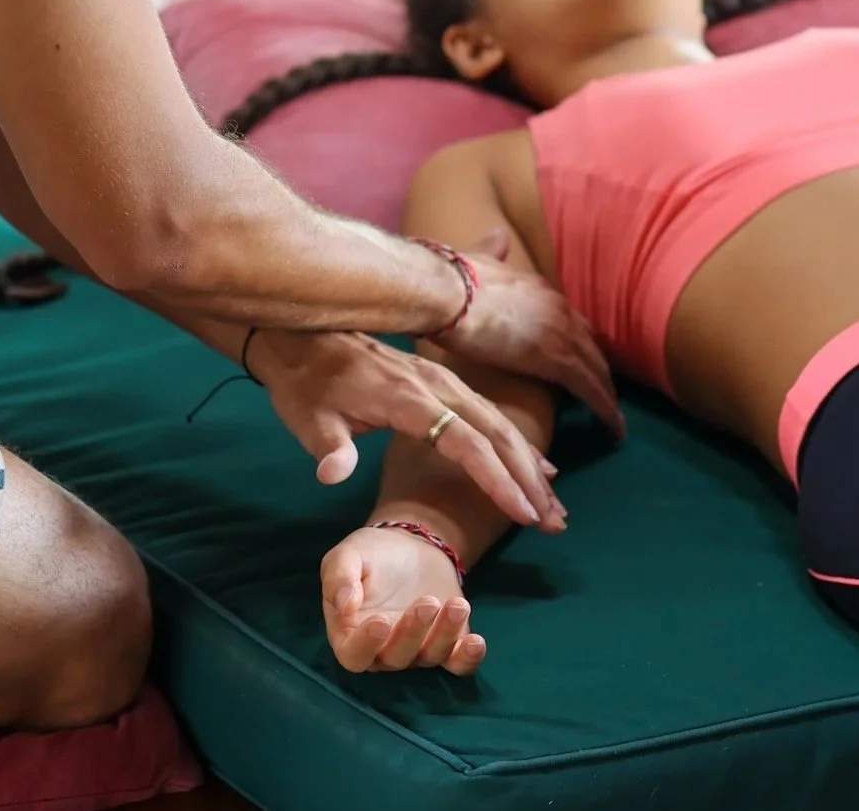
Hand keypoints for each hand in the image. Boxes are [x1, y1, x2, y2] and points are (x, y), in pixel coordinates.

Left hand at [249, 329, 565, 528]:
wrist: (303, 338)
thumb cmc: (306, 386)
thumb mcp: (309, 419)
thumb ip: (329, 447)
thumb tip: (330, 475)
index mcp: (408, 399)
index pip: (465, 441)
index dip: (496, 479)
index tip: (523, 513)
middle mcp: (437, 386)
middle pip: (496, 432)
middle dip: (529, 478)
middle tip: (555, 522)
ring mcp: (443, 381)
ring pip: (499, 422)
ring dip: (530, 464)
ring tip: (554, 505)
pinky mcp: (442, 382)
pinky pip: (489, 414)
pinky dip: (517, 443)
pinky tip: (539, 465)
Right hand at [322, 527, 484, 675]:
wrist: (409, 546)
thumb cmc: (370, 554)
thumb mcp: (347, 555)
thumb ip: (338, 578)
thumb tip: (344, 605)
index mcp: (351, 634)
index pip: (354, 655)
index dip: (366, 645)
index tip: (380, 621)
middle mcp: (384, 650)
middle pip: (396, 658)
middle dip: (413, 632)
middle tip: (427, 601)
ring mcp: (417, 649)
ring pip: (429, 656)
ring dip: (445, 635)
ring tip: (457, 604)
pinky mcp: (447, 643)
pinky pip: (457, 663)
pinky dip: (468, 658)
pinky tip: (477, 642)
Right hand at [452, 233, 624, 436]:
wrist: (449, 292)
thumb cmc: (453, 280)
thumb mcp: (479, 258)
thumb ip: (492, 251)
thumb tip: (499, 234)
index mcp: (540, 290)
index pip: (571, 321)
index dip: (579, 342)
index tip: (584, 361)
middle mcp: (559, 309)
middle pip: (590, 346)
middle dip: (599, 370)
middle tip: (607, 396)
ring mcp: (563, 334)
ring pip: (597, 370)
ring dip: (608, 395)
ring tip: (615, 419)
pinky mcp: (558, 361)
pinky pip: (591, 389)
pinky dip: (605, 409)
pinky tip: (613, 428)